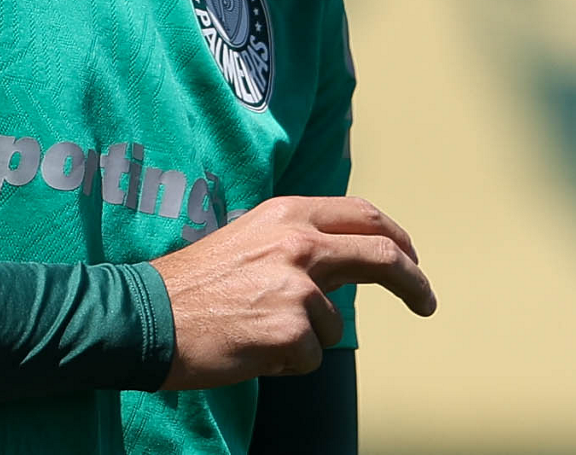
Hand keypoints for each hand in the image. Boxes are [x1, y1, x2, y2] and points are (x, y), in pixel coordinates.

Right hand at [149, 195, 435, 389]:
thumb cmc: (194, 282)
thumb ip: (294, 241)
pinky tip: (250, 347)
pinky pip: (309, 355)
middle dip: (413, 280)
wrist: (149, 314)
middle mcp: (297, 241)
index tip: (410, 257)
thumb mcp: (248, 238)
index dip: (395, 237)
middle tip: (426, 301)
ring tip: (257, 330)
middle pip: (381, 254)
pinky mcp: (291, 330)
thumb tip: (340, 258)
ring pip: (333, 322)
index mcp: (285, 213)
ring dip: (306, 337)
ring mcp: (296, 286)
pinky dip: (286, 360)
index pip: (361, 215)